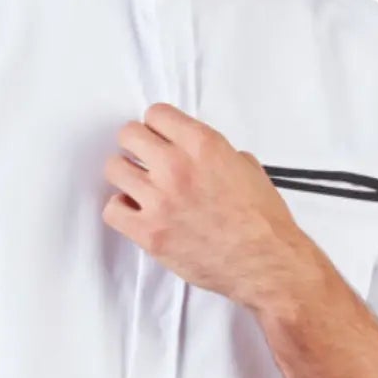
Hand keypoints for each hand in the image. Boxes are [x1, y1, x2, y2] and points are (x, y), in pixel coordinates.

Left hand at [101, 103, 326, 313]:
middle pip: (129, 135)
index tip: (158, 138)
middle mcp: (177, 166)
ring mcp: (159, 199)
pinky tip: (138, 214)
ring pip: (114, 169)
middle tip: (145, 161)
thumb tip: (200, 156)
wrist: (266, 263)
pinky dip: (121, 210)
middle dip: (137, 147)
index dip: (157, 127)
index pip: (156, 114)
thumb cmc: (263, 223)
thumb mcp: (248, 170)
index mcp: (203, 145)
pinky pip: (112, 209)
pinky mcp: (149, 232)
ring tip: (141, 189)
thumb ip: (217, 154)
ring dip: (127, 177)